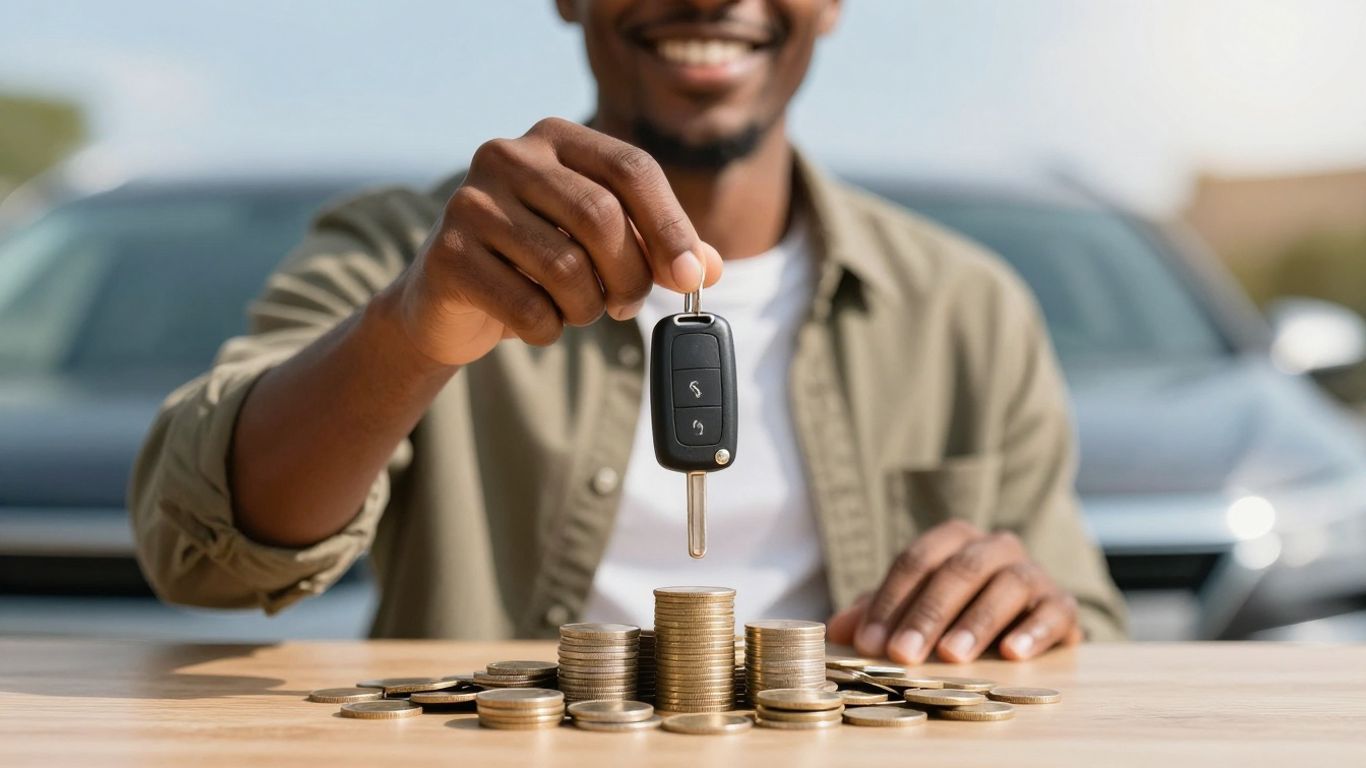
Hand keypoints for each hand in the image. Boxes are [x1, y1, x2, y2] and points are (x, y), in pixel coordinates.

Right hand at [389, 117, 723, 366]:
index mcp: (555, 136)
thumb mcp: (601, 247)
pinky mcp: (449, 254)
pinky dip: (548, 329)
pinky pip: (528, 307)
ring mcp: (472, 201)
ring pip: (566, 268)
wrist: (448, 302)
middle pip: (601, 217)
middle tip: (628, 304)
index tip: (693, 277)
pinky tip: (537, 322)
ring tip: (577, 310)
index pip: (632, 168)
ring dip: (587, 308)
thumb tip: (710, 266)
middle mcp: (508, 155)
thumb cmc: (535, 264)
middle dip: (630, 276)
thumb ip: (657, 249)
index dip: (670, 226)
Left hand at [827, 520, 1081, 663]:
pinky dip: (1033, 631)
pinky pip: (1053, 610)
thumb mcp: (914, 608)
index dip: (889, 600)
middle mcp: (995, 546)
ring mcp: (1032, 572)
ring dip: (977, 620)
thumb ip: (877, 613)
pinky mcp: (1061, 604)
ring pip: (1006, 585)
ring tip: (952, 655)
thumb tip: (835, 630)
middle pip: (959, 570)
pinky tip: (1012, 654)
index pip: (917, 560)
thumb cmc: (957, 611)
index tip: (869, 643)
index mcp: (954, 539)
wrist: (1024, 621)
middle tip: (903, 654)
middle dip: (927, 613)